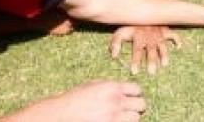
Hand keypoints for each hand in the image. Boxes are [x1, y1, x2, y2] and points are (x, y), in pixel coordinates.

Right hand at [6, 80, 145, 121]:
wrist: (61, 115)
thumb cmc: (75, 98)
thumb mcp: (93, 85)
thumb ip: (111, 86)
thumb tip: (125, 89)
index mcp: (113, 88)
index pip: (137, 89)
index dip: (135, 94)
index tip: (131, 97)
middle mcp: (116, 102)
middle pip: (141, 105)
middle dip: (137, 107)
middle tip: (129, 110)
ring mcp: (114, 117)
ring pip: (136, 118)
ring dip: (130, 118)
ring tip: (121, 117)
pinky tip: (114, 121)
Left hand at [110, 25, 182, 74]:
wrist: (139, 10)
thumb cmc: (129, 24)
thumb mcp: (120, 32)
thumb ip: (116, 43)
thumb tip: (114, 56)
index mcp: (139, 37)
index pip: (137, 51)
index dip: (136, 61)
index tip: (134, 72)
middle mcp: (149, 37)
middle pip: (151, 51)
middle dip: (151, 61)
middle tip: (151, 72)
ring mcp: (158, 34)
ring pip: (162, 45)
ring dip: (164, 54)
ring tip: (164, 64)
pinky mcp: (164, 30)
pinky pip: (173, 34)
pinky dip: (177, 40)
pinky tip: (179, 46)